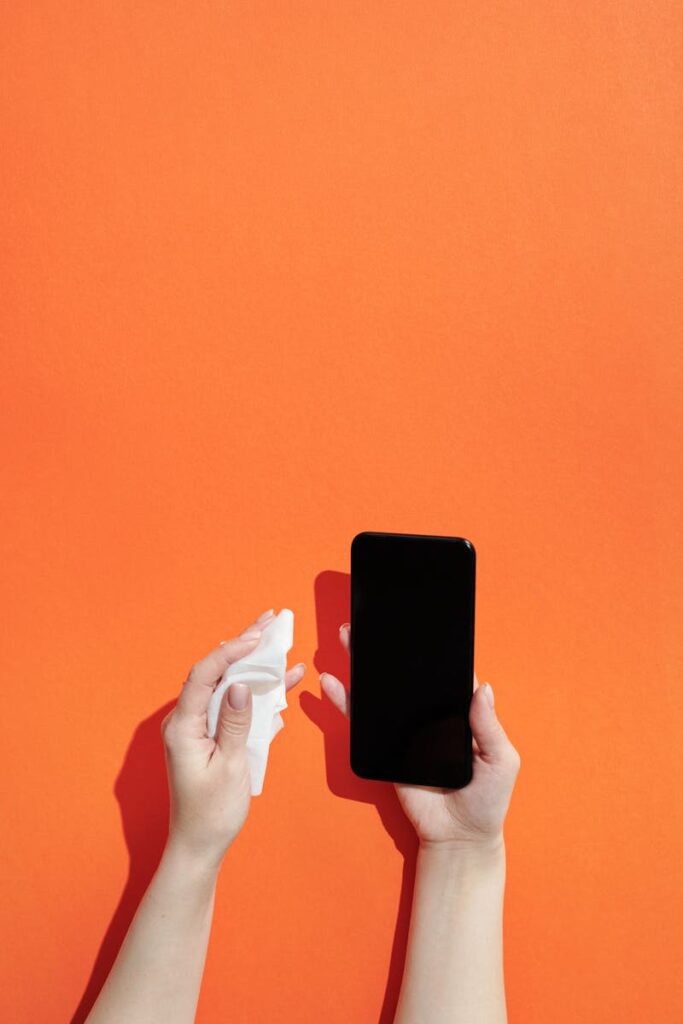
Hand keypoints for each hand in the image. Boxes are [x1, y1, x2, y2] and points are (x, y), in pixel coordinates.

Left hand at [162, 609, 305, 868]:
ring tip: (280, 641)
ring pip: (229, 686)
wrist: (200, 846)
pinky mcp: (212, 737)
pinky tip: (282, 681)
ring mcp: (199, 728)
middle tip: (270, 621)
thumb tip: (241, 685)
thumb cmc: (211, 812)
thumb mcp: (230, 767)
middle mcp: (187, 721)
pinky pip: (235, 706)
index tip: (257, 637)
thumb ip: (236, 723)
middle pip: (216, 672)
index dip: (231, 651)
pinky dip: (258, 693)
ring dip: (255, 665)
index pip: (205, 675)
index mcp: (183, 726)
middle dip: (244, 645)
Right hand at [320, 623, 520, 852]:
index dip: (433, 652)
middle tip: (377, 621)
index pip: (444, 676)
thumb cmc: (487, 799)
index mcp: (458, 713)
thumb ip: (489, 726)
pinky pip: (362, 722)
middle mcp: (429, 716)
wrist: (458, 836)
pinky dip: (347, 701)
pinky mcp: (384, 748)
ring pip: (382, 693)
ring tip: (351, 637)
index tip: (420, 627)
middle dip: (391, 649)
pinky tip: (334, 683)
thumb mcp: (501, 761)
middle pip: (408, 677)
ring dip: (365, 665)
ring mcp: (405, 730)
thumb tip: (482, 687)